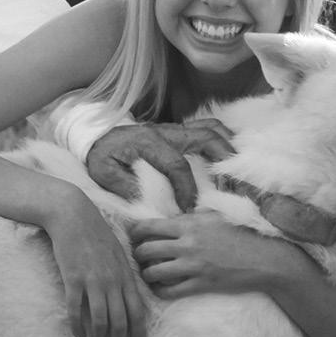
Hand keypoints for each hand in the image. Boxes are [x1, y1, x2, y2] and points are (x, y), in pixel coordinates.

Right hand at [43, 192, 151, 336]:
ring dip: (99, 336)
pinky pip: (76, 309)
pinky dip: (77, 325)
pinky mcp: (73, 278)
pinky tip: (77, 333)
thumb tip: (129, 297)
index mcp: (125, 275)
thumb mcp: (118, 252)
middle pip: (120, 320)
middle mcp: (112, 281)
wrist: (73, 215)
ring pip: (100, 319)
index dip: (139, 334)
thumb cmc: (96, 232)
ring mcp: (92, 280)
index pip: (137, 311)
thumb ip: (124, 275)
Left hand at [86, 120, 233, 210]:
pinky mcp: (180, 131)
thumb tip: (146, 202)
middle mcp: (167, 131)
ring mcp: (176, 128)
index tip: (189, 209)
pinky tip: (230, 160)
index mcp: (149, 142)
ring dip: (228, 148)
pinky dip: (223, 140)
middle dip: (224, 162)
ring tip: (238, 174)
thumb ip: (123, 185)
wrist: (98, 133)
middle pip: (206, 137)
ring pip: (212, 129)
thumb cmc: (102, 154)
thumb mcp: (104, 172)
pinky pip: (208, 127)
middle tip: (232, 188)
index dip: (187, 188)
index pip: (177, 165)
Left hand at [128, 211, 310, 299]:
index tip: (132, 236)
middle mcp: (187, 244)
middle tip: (138, 256)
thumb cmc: (241, 233)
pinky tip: (159, 287)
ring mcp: (193, 266)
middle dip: (137, 254)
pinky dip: (159, 290)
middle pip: (145, 250)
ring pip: (153, 272)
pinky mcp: (201, 285)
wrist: (265, 258)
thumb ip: (192, 216)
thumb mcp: (215, 215)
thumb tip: (172, 216)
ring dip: (146, 273)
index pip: (148, 226)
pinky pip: (170, 291)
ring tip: (147, 272)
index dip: (134, 232)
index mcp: (189, 223)